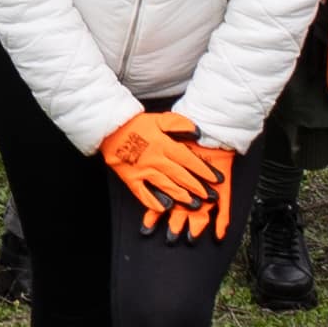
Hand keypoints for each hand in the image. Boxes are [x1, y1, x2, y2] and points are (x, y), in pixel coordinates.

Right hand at [98, 109, 231, 240]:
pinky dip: (154, 202)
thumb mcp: (160, 118)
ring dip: (182, 196)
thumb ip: (180, 124)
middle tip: (211, 197)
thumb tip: (198, 133)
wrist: (110, 127)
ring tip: (194, 204)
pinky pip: (143, 194)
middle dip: (198, 187)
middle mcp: (156, 159)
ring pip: (166, 186)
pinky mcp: (131, 178)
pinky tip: (165, 208)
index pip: (189, 160)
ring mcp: (143, 170)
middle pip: (181, 176)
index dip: (204, 170)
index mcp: (164, 144)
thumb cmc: (137, 123)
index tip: (217, 179)